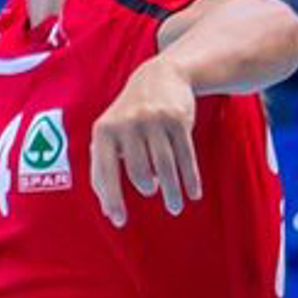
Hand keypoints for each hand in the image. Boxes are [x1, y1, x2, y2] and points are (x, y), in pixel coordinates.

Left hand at [89, 55, 199, 227]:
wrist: (160, 76)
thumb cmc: (129, 116)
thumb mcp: (109, 134)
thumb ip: (103, 168)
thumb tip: (108, 211)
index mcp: (105, 131)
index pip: (105, 171)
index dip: (112, 199)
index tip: (119, 221)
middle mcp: (128, 124)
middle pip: (138, 171)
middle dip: (146, 189)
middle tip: (154, 194)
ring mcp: (154, 120)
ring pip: (164, 166)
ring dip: (171, 192)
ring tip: (175, 207)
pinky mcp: (178, 119)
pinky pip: (185, 156)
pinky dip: (190, 178)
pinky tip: (193, 193)